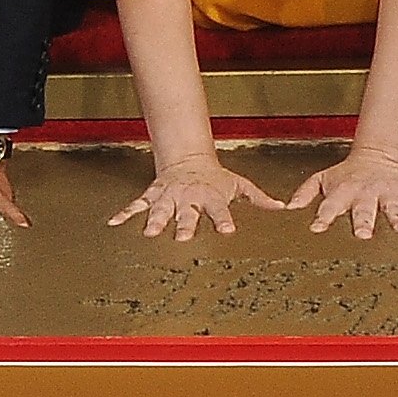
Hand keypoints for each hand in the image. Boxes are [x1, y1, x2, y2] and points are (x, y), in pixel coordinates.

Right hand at [107, 156, 287, 241]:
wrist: (188, 158)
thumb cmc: (216, 178)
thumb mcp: (239, 184)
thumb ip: (259, 198)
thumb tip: (283, 208)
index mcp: (211, 197)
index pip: (219, 210)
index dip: (224, 220)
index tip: (228, 231)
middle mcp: (189, 198)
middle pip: (187, 213)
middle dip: (185, 224)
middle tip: (183, 237)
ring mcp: (169, 197)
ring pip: (161, 210)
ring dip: (156, 221)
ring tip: (149, 233)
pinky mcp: (154, 195)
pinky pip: (137, 205)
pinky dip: (126, 213)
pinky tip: (114, 223)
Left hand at [289, 151, 397, 238]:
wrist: (378, 156)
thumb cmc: (346, 174)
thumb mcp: (322, 179)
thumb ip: (305, 193)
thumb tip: (289, 208)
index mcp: (344, 192)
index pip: (331, 206)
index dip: (323, 217)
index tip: (317, 228)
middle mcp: (366, 193)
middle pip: (364, 209)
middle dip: (363, 221)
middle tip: (362, 235)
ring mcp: (388, 193)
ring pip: (393, 207)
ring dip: (397, 218)